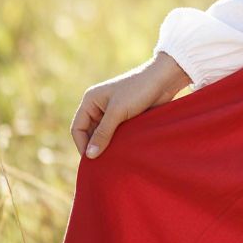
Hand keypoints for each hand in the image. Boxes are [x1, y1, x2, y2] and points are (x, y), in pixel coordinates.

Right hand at [70, 51, 192, 160]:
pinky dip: (117, 141)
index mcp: (91, 100)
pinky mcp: (126, 115)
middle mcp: (99, 105)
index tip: (93, 160)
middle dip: (95, 146)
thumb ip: (102, 134)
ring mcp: (113, 110)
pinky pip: (116, 132)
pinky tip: (123, 151)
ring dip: (107, 145)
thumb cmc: (139, 90)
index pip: (78, 128)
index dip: (82, 145)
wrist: (165, 79)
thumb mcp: (118, 112)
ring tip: (114, 158)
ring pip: (103, 134)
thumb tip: (89, 156)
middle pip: (90, 132)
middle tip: (104, 163)